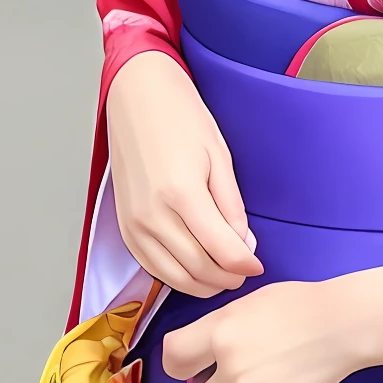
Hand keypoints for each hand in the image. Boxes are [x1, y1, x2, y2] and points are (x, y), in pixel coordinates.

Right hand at [106, 51, 261, 297]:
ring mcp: (134, 224)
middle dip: (228, 278)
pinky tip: (195, 269)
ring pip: (174, 276)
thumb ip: (232, 207)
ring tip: (224, 274)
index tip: (259, 265)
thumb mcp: (220, 158)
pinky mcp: (124, 227)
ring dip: (203, 283)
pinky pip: (151, 267)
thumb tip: (243, 246)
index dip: (246, 265)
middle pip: (199, 270)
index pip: (223, 251)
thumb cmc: (181, 119)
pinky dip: (177, 276)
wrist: (137, 98)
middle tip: (245, 271)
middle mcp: (153, 215)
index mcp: (182, 195)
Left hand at [159, 257, 382, 382]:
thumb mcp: (249, 302)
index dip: (180, 361)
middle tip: (236, 371)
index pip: (172, 355)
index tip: (193, 363)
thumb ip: (221, 325)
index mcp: (218, 328)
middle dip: (210, 381)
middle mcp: (224, 360)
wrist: (343, 324)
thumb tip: (206, 345)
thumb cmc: (300, 303)